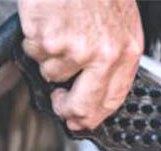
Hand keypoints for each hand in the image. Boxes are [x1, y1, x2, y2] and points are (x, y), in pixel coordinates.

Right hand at [20, 0, 141, 130]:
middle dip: (67, 111)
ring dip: (48, 56)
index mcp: (126, 50)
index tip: (82, 121)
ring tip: (56, 27)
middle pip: (82, 106)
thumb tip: (95, 89)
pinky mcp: (48, 40)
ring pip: (52, 75)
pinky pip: (34, 53)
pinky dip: (34, 38)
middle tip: (59, 105)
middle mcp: (102, 54)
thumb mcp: (119, 19)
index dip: (94, 117)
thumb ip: (112, 54)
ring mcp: (74, 49)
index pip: (112, 101)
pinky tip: (46, 18)